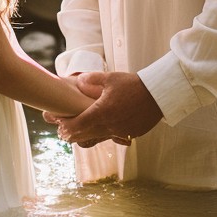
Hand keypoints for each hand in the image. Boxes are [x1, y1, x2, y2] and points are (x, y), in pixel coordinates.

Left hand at [46, 71, 162, 147]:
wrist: (157, 95)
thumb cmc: (133, 85)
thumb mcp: (110, 78)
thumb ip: (92, 79)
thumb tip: (79, 80)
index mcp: (102, 112)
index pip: (78, 125)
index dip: (66, 127)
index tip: (59, 126)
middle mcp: (109, 126)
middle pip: (85, 135)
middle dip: (72, 135)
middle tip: (63, 133)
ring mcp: (120, 132)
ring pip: (97, 138)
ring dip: (86, 136)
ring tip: (78, 133)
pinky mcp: (130, 134)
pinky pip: (112, 137)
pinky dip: (103, 134)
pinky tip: (101, 129)